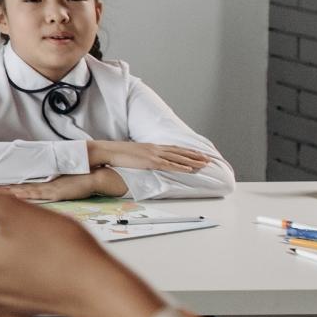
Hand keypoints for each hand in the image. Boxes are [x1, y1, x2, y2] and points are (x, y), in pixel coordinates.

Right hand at [89, 139, 217, 173]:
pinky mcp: (150, 162)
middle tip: (208, 159)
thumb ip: (141, 157)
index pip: (173, 148)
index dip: (186, 151)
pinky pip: (169, 165)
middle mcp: (155, 148)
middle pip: (180, 151)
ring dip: (193, 161)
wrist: (107, 150)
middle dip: (195, 155)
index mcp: (151, 147)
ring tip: (205, 164)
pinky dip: (181, 167)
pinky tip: (190, 169)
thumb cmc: (116, 153)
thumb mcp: (132, 154)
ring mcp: (154, 154)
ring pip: (178, 157)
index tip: (197, 153)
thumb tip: (145, 161)